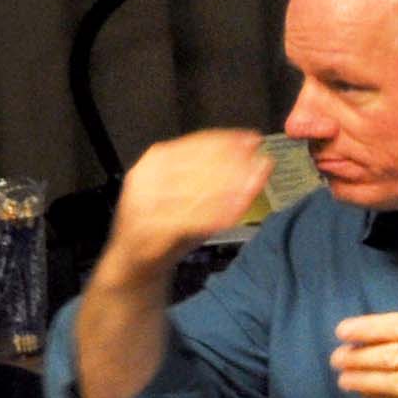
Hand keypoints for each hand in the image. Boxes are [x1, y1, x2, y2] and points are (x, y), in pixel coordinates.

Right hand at [102, 130, 272, 282]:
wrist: (134, 258)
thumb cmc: (168, 222)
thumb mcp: (192, 194)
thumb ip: (215, 176)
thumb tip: (250, 158)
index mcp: (155, 162)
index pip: (193, 145)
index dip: (226, 141)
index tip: (253, 139)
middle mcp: (147, 177)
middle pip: (197, 165)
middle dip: (234, 163)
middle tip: (263, 163)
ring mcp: (145, 203)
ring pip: (195, 190)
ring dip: (229, 186)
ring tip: (256, 183)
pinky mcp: (150, 229)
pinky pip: (189, 219)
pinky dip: (215, 214)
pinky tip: (237, 211)